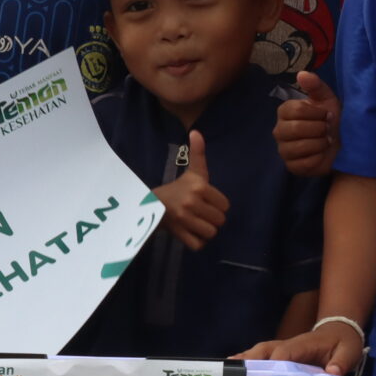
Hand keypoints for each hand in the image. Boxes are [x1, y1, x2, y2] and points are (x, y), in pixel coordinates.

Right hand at [155, 131, 228, 249]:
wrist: (151, 205)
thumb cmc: (177, 188)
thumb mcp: (192, 171)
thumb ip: (198, 153)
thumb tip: (196, 131)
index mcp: (199, 186)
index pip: (225, 205)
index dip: (217, 205)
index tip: (204, 202)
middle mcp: (191, 202)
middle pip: (220, 220)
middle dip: (212, 219)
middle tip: (200, 214)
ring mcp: (184, 219)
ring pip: (211, 233)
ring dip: (205, 231)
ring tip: (195, 224)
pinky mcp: (179, 234)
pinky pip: (199, 244)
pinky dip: (197, 242)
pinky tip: (190, 233)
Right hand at [237, 320, 364, 375]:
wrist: (341, 331)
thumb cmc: (344, 342)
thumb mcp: (349, 352)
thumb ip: (341, 361)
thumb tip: (332, 372)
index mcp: (303, 345)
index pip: (285, 352)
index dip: (274, 362)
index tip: (263, 373)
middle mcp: (289, 345)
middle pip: (266, 350)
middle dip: (251, 359)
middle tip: (236, 370)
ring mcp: (283, 349)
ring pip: (261, 352)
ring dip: (245, 359)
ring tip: (229, 369)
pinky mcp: (282, 354)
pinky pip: (263, 357)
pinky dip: (249, 361)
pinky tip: (236, 368)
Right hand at [275, 71, 338, 177]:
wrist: (345, 144)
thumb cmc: (333, 120)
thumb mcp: (327, 100)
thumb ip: (315, 86)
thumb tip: (301, 73)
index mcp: (285, 112)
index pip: (296, 110)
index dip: (317, 113)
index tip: (327, 115)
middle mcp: (280, 130)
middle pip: (296, 129)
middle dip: (319, 129)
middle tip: (327, 129)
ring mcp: (284, 150)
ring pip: (299, 146)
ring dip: (320, 144)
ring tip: (326, 141)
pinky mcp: (291, 167)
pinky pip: (303, 163)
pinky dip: (318, 158)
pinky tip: (322, 154)